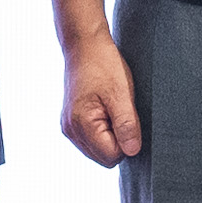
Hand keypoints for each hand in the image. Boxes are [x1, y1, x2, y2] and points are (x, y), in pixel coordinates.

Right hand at [60, 30, 143, 163]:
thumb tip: (132, 152)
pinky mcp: (71, 122)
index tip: (127, 116)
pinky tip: (105, 109)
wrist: (85, 45)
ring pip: (98, 150)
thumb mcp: (121, 94)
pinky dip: (103, 130)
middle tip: (120, 111)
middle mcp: (70, 130)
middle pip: (104, 157)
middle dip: (118, 140)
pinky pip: (92, 139)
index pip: (112, 156)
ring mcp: (69, 127)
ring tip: (112, 108)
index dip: (127, 140)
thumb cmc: (104, 65)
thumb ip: (127, 125)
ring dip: (111, 135)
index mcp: (81, 124)